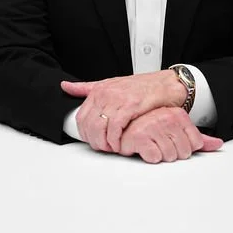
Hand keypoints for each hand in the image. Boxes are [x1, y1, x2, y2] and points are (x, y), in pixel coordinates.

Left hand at [61, 72, 188, 152]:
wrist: (167, 84)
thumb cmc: (142, 87)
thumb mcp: (110, 84)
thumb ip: (87, 87)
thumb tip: (65, 86)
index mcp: (99, 90)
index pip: (81, 117)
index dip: (84, 134)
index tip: (92, 141)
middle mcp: (106, 93)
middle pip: (88, 124)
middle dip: (93, 140)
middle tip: (102, 148)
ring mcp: (118, 99)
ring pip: (99, 127)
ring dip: (104, 142)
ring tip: (110, 148)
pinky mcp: (131, 105)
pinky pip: (115, 127)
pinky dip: (115, 139)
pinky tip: (119, 144)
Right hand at [117, 106, 221, 163]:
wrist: (122, 126)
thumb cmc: (149, 129)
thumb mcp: (177, 131)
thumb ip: (199, 138)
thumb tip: (218, 144)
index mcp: (178, 115)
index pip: (196, 144)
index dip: (184, 148)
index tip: (173, 141)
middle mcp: (167, 118)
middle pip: (184, 152)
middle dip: (172, 152)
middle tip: (160, 144)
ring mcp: (153, 126)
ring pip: (170, 156)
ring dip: (160, 155)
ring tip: (152, 145)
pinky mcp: (140, 137)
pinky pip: (154, 158)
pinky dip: (149, 156)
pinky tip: (144, 148)